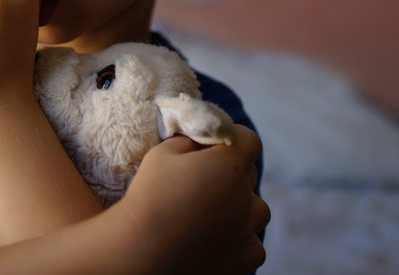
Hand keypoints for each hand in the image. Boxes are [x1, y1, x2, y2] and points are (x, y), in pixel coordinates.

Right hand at [115, 125, 268, 273]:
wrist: (140, 250)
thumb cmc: (149, 197)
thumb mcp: (163, 153)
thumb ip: (189, 142)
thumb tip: (200, 144)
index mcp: (230, 166)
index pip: (249, 140)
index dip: (233, 137)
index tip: (216, 144)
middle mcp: (246, 198)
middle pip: (249, 175)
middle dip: (230, 171)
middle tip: (202, 179)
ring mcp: (248, 232)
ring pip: (257, 211)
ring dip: (241, 207)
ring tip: (212, 213)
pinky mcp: (244, 260)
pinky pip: (254, 245)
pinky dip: (241, 240)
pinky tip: (217, 239)